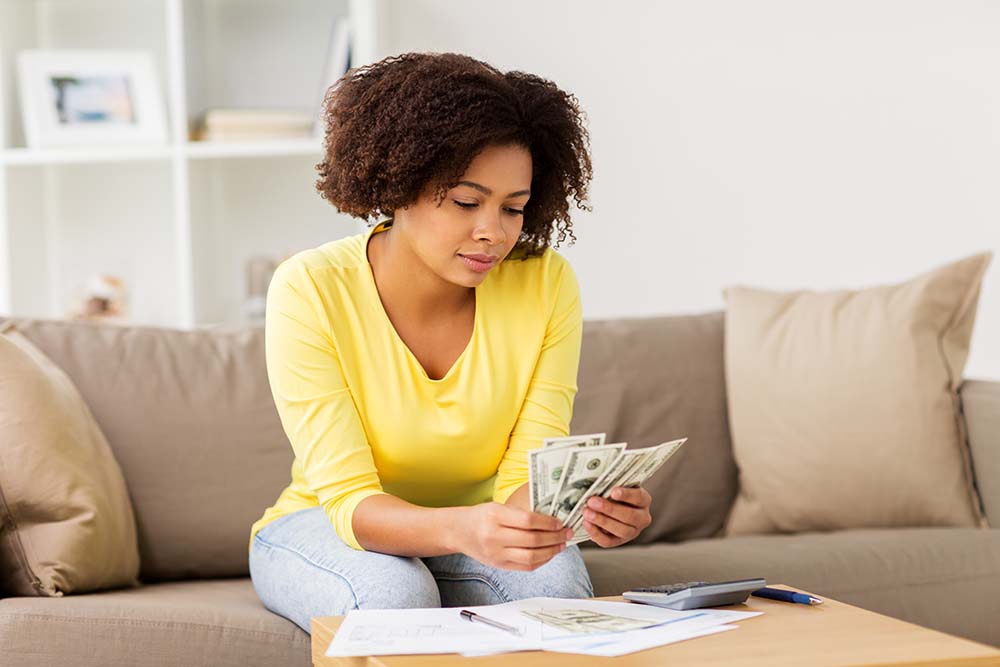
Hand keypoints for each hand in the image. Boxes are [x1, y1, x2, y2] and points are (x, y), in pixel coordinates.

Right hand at [457, 502, 572, 570]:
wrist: (459, 531)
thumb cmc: (481, 516)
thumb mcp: (498, 507)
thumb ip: (521, 513)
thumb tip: (551, 520)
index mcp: (495, 516)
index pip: (528, 521)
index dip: (548, 523)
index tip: (559, 522)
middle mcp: (494, 536)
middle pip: (533, 540)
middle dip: (554, 538)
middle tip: (566, 533)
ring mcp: (496, 553)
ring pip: (531, 556)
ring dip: (551, 551)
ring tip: (561, 545)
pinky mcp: (499, 565)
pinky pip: (526, 566)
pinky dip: (541, 561)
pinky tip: (549, 554)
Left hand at [580, 486, 651, 547]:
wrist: (612, 507)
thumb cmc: (614, 493)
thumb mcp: (616, 486)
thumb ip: (611, 486)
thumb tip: (598, 486)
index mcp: (644, 500)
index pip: (638, 497)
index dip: (626, 495)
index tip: (613, 492)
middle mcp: (642, 518)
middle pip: (630, 516)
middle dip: (609, 509)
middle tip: (592, 502)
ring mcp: (632, 532)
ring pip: (621, 530)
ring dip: (602, 521)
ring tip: (587, 513)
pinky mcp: (619, 541)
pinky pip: (608, 541)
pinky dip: (596, 533)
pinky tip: (586, 523)